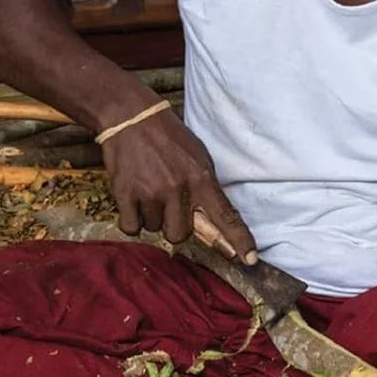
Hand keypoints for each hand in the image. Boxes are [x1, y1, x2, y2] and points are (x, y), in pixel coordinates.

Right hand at [103, 107, 258, 261]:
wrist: (131, 116)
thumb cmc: (168, 137)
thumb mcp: (198, 156)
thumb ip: (205, 187)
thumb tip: (211, 220)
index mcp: (201, 178)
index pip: (226, 215)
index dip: (240, 240)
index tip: (251, 259)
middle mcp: (179, 188)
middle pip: (179, 234)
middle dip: (172, 225)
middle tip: (166, 203)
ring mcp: (152, 192)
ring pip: (154, 229)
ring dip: (151, 217)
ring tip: (148, 189)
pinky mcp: (126, 194)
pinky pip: (132, 227)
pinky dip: (131, 219)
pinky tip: (133, 198)